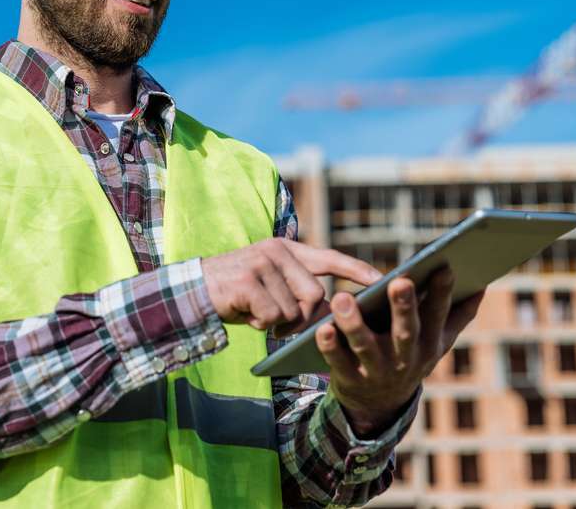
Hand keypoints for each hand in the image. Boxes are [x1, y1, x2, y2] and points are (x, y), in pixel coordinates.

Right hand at [202, 238, 381, 336]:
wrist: (193, 291)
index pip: (330, 258)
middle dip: (302, 317)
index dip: (357, 270)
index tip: (382, 280)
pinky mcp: (247, 280)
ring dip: (278, 323)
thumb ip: (300, 291)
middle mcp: (276, 251)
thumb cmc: (239, 294)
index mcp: (287, 250)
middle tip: (280, 323)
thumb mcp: (273, 287)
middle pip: (315, 295)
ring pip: (293, 309)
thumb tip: (334, 312)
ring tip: (258, 314)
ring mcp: (261, 263)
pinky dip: (262, 324)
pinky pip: (273, 315)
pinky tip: (247, 315)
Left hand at [315, 266, 483, 435]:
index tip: (443, 267)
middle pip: (405, 331)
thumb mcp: (437, 341)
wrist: (380, 405)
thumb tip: (482, 286)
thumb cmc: (410, 357)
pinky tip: (322, 328)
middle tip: (399, 281)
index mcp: (428, 343)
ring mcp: (376, 370)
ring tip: (343, 298)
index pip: (437, 315)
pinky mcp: (350, 378)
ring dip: (354, 323)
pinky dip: (330, 346)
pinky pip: (338, 362)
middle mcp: (405, 358)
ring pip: (365, 346)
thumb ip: (458, 315)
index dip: (442, 293)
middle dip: (404, 308)